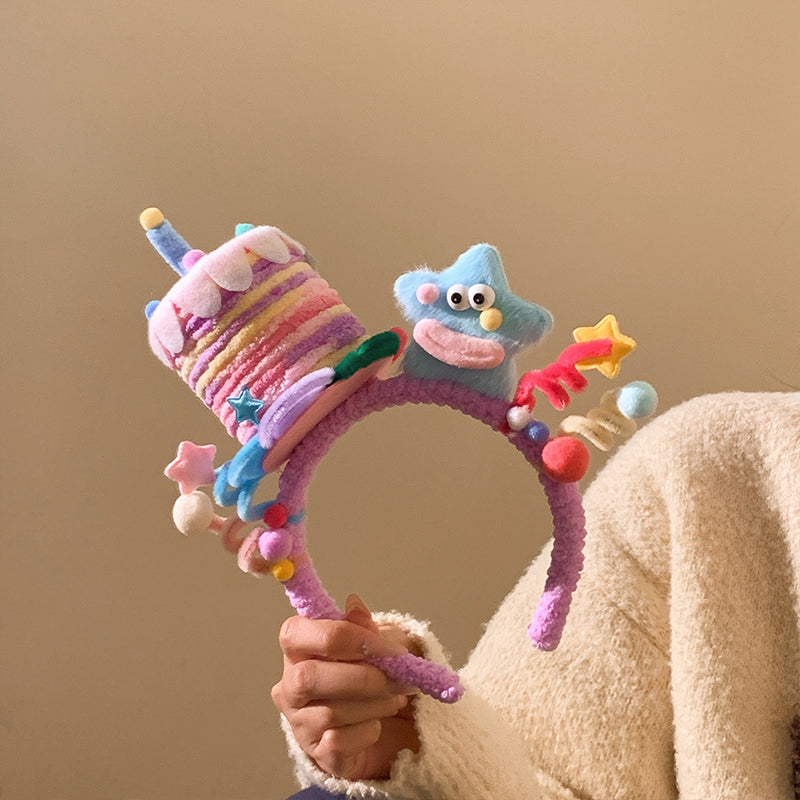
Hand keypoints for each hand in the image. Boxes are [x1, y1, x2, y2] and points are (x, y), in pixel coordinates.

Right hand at [271, 595, 420, 780]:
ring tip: (393, 698)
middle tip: (398, 679)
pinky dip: (369, 731)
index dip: (347, 638)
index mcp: (298, 647)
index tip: (386, 648)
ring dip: (374, 704)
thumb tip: (354, 604)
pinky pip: (340, 742)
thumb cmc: (368, 675)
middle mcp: (289, 685)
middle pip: (310, 676)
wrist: (382, 726)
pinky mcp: (315, 753)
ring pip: (330, 712)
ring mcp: (298, 721)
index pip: (300, 634)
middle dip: (363, 678)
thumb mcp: (373, 644)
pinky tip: (376, 723)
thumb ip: (363, 626)